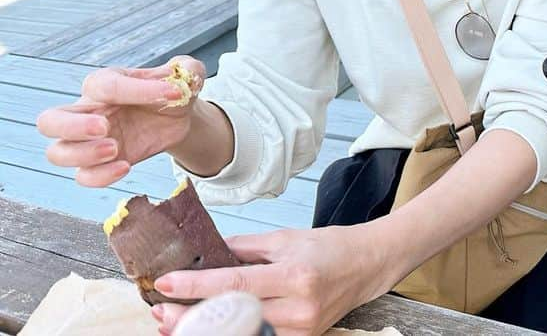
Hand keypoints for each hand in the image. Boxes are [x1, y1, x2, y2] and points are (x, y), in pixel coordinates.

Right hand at [36, 56, 205, 186]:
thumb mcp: (186, 74)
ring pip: (57, 153)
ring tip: (115, 149)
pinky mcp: (100, 164)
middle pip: (50, 121)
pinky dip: (100, 176)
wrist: (176, 116)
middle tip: (103, 127)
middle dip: (72, 126)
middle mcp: (89, 111)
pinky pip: (83, 176)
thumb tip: (187, 79)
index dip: (137, 89)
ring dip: (82, 155)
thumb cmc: (171, 90)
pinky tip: (125, 166)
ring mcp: (89, 141)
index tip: (174, 92)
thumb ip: (189, 70)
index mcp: (105, 83)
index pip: (105, 85)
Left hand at [150, 225, 396, 335]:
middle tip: (161, 311)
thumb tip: (205, 254)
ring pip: (243, 335)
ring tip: (176, 323)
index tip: (166, 284)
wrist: (368, 265)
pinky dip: (232, 334)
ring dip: (206, 330)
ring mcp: (301, 329)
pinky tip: (211, 329)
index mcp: (294, 274)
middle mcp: (298, 306)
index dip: (196, 286)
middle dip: (191, 317)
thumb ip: (244, 249)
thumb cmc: (329, 247)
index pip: (235, 284)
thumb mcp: (286, 238)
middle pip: (233, 318)